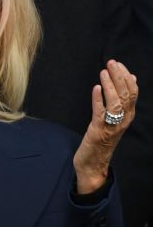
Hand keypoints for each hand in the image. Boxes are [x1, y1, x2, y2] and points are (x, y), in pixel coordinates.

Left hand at [73, 60, 138, 193]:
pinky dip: (98, 99)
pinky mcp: (99, 131)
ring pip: (115, 102)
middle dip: (119, 77)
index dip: (126, 77)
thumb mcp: (115, 118)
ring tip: (104, 72)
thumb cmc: (103, 138)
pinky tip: (96, 88)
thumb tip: (132, 79)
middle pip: (125, 95)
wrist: (94, 163)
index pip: (132, 93)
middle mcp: (123, 120)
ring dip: (110, 85)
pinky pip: (100, 113)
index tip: (118, 64)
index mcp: (128, 115)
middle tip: (111, 63)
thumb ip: (123, 100)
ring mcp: (111, 126)